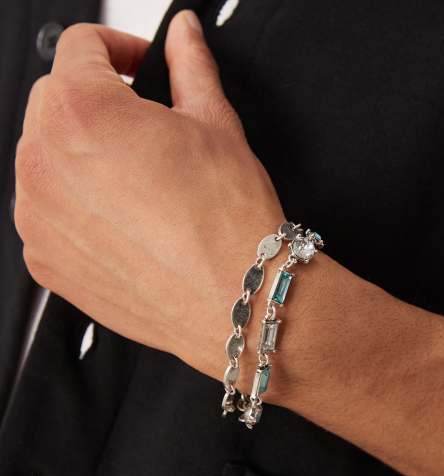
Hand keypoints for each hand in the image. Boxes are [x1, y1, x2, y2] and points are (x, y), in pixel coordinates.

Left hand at [14, 11, 289, 392]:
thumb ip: (189, 67)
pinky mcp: (47, 260)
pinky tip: (123, 221)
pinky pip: (48, 215)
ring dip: (81, 158)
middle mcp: (43, 163)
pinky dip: (76, 209)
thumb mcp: (215, 124)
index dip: (117, 49)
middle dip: (96, 103)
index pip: (79, 48)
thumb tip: (183, 37)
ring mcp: (38, 218)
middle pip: (54, 103)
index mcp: (80, 111)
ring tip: (136, 182)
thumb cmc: (228, 223)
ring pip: (47, 161)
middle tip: (143, 129)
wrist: (235, 299)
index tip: (136, 68)